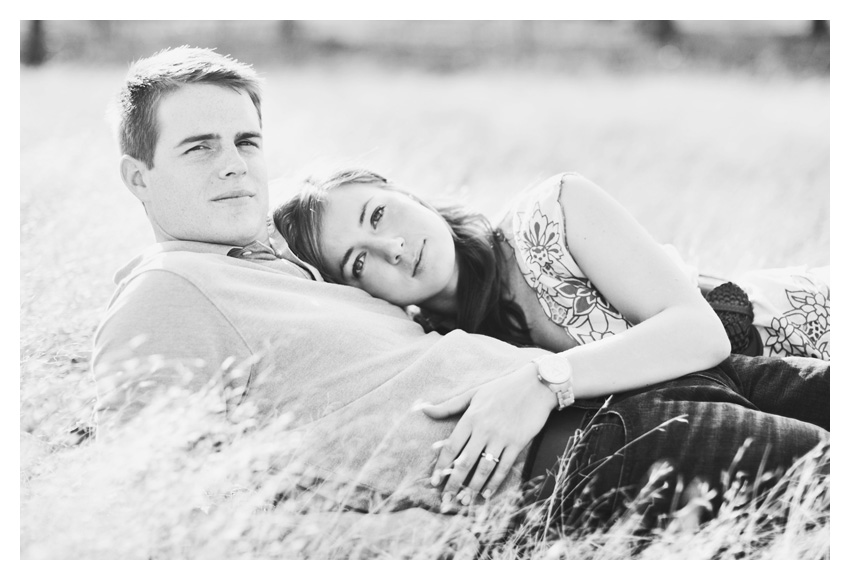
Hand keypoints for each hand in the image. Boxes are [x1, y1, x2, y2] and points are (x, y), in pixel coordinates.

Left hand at [419, 362, 555, 508]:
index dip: (441, 466)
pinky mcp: (518, 443)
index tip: (434, 482)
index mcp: (471, 417)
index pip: (451, 447)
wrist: (535, 385)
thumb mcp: (473, 393)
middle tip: (445, 501)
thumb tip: (423, 409)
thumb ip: (448, 406)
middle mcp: (484, 429)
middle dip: (453, 484)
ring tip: (464, 502)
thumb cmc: (502, 388)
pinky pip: (504, 467)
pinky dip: (494, 483)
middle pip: (465, 462)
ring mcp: (502, 437)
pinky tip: (486, 494)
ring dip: (472, 488)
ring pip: (484, 468)